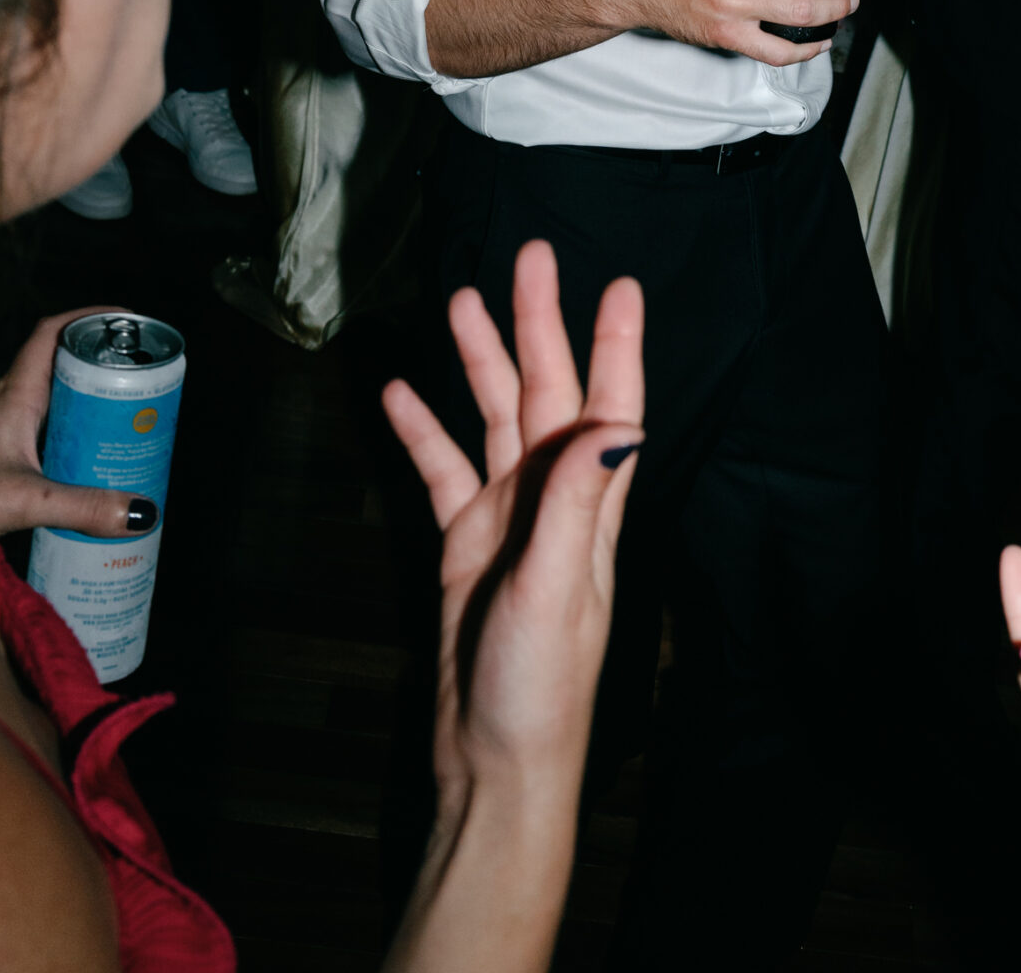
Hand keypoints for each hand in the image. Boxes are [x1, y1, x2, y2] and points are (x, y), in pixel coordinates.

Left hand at [0, 310, 158, 538]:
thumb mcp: (30, 500)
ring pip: (49, 395)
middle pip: (57, 363)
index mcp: (14, 396)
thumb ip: (84, 508)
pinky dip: (66, 427)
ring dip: (82, 396)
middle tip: (134, 375)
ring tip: (120, 414)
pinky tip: (83, 455)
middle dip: (97, 362)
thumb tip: (140, 512)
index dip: (86, 317)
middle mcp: (6, 403)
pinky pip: (39, 424)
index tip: (122, 317)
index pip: (50, 334)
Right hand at [382, 241, 643, 813]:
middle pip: (546, 393)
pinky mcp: (465, 545)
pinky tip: (401, 391)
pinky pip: (442, 471)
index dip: (615, 345)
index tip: (619, 285)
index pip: (609, 407)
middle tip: (526, 258)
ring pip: (494, 419)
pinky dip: (423, 431)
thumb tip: (610, 421)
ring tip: (460, 300)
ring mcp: (507, 521)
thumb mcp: (560, 590)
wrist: (493, 762)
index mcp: (590, 508)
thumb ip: (577, 504)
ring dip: (481, 361)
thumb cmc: (539, 688)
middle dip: (538, 324)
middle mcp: (553, 503)